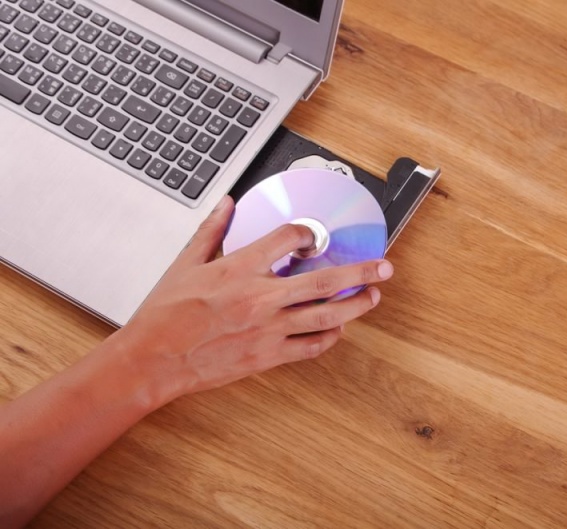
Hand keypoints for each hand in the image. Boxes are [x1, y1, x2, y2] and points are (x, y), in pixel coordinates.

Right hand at [118, 196, 393, 403]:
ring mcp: (267, 329)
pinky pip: (309, 346)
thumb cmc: (166, 313)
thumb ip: (213, 230)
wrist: (153, 359)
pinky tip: (337, 329)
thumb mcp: (186, 262)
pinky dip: (328, 337)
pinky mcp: (267, 355)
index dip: (308, 232)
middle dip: (360, 272)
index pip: (289, 239)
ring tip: (372, 297)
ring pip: (325, 316)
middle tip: (384, 267)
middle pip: (324, 281)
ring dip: (355, 306)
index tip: (314, 235)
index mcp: (240, 268)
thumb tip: (228, 203)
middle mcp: (260, 297)